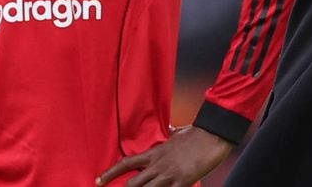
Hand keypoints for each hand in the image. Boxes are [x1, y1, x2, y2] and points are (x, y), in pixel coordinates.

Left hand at [96, 125, 232, 186]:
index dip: (110, 173)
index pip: (126, 163)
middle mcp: (158, 165)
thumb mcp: (179, 132)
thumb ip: (171, 133)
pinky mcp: (181, 182)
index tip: (98, 181)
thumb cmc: (197, 133)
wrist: (213, 135)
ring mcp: (168, 175)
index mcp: (155, 152)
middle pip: (132, 184)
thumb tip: (170, 129)